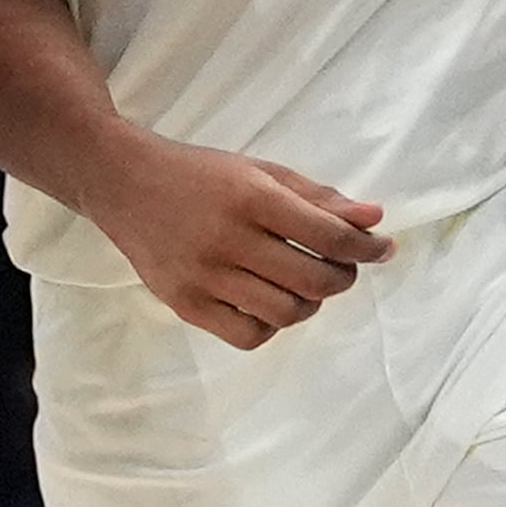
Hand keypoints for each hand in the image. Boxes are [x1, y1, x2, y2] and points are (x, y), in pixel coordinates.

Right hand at [87, 130, 391, 348]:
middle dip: (344, 277)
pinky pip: (248, 335)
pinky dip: (271, 325)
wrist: (123, 183)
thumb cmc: (200, 174)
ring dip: (311, 303)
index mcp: (251, 197)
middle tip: (342, 266)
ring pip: (286, 313)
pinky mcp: (185, 304)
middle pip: (315, 280)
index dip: (367, 248)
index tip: (382, 248)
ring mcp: (204, 277)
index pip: (330, 236)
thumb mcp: (260, 171)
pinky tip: (268, 301)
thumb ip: (318, 197)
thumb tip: (374, 220)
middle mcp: (228, 239)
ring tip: (304, 283)